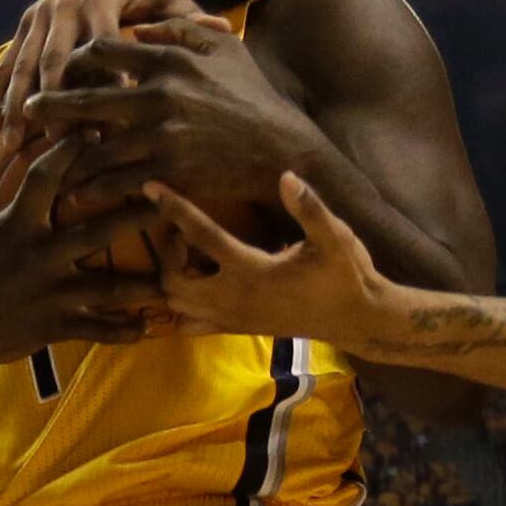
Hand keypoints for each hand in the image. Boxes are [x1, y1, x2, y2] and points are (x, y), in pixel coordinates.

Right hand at [0, 0, 210, 140]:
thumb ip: (192, 19)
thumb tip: (224, 30)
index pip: (99, 46)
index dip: (99, 85)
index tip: (102, 125)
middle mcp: (64, 4)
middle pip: (53, 58)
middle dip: (48, 100)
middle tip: (48, 139)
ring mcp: (39, 15)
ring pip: (22, 63)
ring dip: (14, 105)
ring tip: (10, 144)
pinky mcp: (23, 25)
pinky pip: (5, 63)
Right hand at [0, 133, 169, 376]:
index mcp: (14, 226)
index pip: (47, 178)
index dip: (72, 150)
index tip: (101, 130)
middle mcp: (36, 257)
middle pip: (96, 231)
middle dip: (135, 215)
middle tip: (171, 199)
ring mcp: (48, 295)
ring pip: (107, 288)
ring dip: (144, 283)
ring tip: (176, 275)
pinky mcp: (52, 326)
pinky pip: (96, 330)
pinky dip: (123, 331)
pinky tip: (148, 327)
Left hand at [32, 25, 332, 227]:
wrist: (279, 147)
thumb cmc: (250, 94)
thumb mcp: (222, 48)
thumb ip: (180, 30)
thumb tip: (138, 24)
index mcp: (169, 59)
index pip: (103, 50)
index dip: (74, 59)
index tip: (57, 69)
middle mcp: (160, 94)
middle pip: (87, 98)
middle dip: (50, 106)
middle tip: (26, 111)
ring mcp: (162, 136)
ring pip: (95, 146)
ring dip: (65, 156)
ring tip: (41, 161)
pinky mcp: (167, 172)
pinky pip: (115, 182)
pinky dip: (90, 189)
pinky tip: (73, 193)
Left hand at [141, 173, 399, 346]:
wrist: (357, 319)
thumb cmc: (346, 274)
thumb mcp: (334, 238)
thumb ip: (310, 208)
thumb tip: (287, 176)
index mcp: (252, 271)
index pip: (200, 235)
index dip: (173, 208)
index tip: (149, 187)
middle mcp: (234, 298)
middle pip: (172, 280)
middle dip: (166, 252)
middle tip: (179, 231)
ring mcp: (233, 318)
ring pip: (177, 305)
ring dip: (171, 278)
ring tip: (187, 254)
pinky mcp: (237, 329)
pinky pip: (191, 325)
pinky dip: (181, 306)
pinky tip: (193, 281)